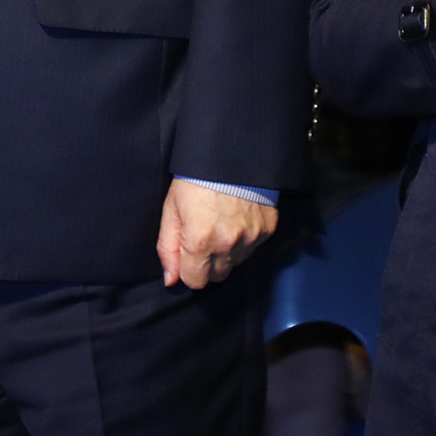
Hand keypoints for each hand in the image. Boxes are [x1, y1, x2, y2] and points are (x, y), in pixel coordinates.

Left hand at [157, 180, 277, 289]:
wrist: (230, 153)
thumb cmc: (195, 180)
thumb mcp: (171, 210)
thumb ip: (168, 248)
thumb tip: (171, 279)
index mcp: (200, 241)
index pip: (196, 282)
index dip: (189, 269)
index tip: (188, 253)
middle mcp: (228, 244)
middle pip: (218, 276)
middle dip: (209, 263)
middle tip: (205, 237)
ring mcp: (251, 237)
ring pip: (237, 263)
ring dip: (228, 251)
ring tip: (221, 224)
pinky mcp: (267, 229)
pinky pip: (254, 246)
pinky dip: (245, 238)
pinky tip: (237, 218)